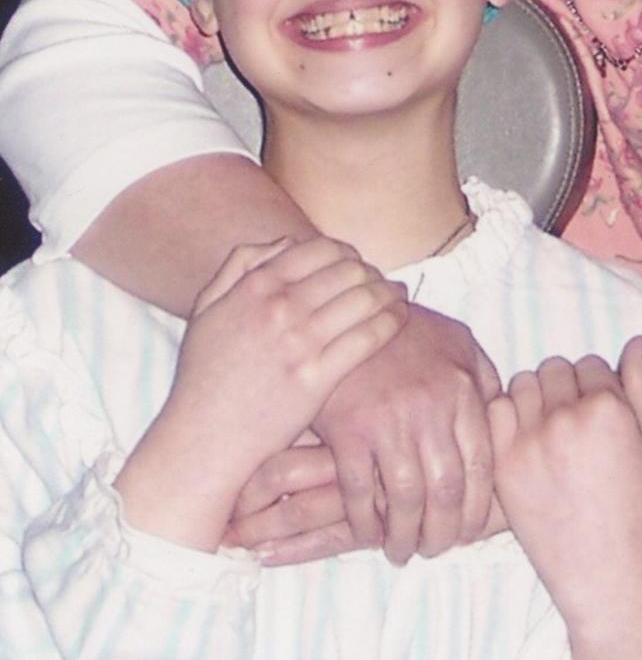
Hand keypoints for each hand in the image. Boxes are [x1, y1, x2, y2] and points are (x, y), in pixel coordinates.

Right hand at [116, 237, 405, 548]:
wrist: (202, 439)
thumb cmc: (203, 377)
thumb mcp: (207, 308)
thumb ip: (240, 264)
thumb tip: (285, 240)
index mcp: (256, 285)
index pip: (320, 249)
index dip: (347, 251)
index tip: (357, 262)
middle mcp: (281, 306)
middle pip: (348, 270)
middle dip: (371, 271)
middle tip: (382, 280)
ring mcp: (300, 342)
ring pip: (363, 299)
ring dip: (388, 291)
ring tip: (399, 295)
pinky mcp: (317, 378)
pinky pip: (367, 338)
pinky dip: (391, 321)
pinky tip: (400, 317)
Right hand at [312, 303, 500, 562]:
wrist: (348, 311)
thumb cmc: (408, 331)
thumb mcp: (459, 343)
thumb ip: (483, 381)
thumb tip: (503, 420)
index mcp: (462, 391)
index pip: (480, 467)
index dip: (475, 510)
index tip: (468, 533)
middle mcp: (431, 410)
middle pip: (446, 491)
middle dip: (443, 534)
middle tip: (435, 550)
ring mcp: (388, 421)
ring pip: (406, 500)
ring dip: (404, 536)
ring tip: (401, 549)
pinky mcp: (348, 430)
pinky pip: (359, 492)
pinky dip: (365, 522)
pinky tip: (368, 531)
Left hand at [488, 341, 641, 659]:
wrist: (608, 575)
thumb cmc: (639, 511)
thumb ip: (641, 386)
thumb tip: (635, 339)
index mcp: (607, 408)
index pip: (590, 364)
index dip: (596, 385)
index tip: (598, 412)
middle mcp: (565, 417)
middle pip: (554, 368)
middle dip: (565, 387)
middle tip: (572, 421)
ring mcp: (530, 440)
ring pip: (523, 383)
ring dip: (535, 397)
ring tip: (549, 429)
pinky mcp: (503, 464)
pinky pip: (496, 411)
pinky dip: (508, 417)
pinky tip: (525, 439)